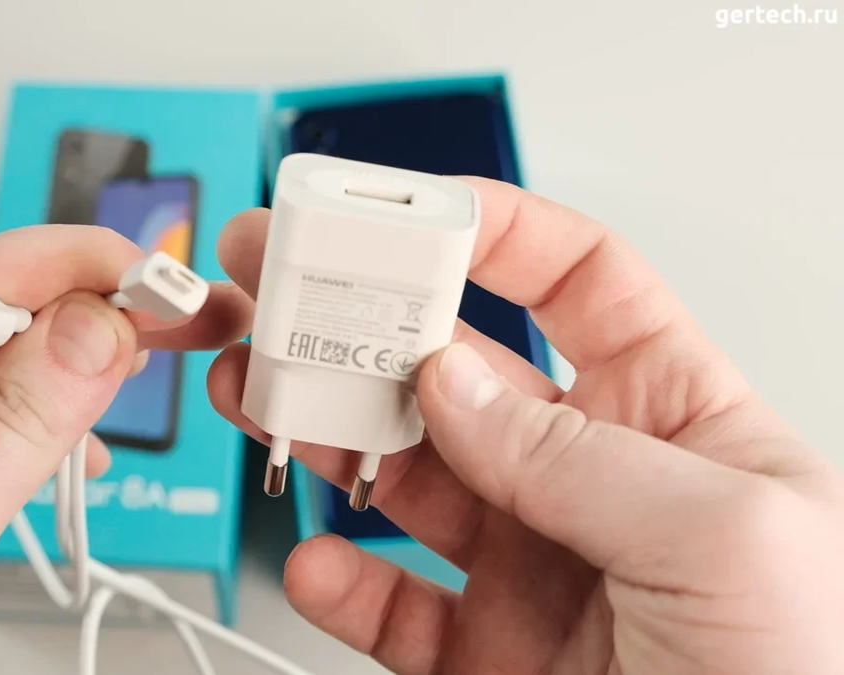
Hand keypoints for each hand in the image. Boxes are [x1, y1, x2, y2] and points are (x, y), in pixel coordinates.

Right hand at [208, 178, 843, 673]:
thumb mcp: (730, 539)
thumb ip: (582, 455)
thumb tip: (455, 384)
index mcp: (674, 419)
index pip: (577, 284)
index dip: (493, 231)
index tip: (405, 213)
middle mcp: (590, 481)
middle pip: (455, 372)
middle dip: (365, 325)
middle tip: (289, 298)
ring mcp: (530, 565)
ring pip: (401, 476)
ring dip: (326, 433)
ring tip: (270, 402)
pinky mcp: (485, 652)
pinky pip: (389, 604)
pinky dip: (339, 581)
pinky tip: (322, 561)